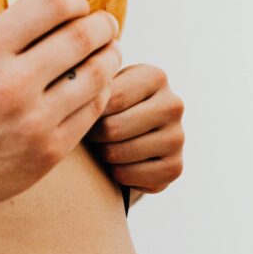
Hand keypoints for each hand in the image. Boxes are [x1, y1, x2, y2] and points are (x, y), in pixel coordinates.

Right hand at [0, 0, 121, 225]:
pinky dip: (100, 94)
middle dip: (102, 26)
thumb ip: (2, 36)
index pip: (53, 5)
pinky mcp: (47, 152)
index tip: (79, 5)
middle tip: (105, 26)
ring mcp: (33, 121)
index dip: (76, 0)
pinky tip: (95, 88)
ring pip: (97, 76)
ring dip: (108, 58)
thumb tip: (50, 16)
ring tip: (107, 54)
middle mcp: (11, 83)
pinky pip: (92, 113)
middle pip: (83, 37)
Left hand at [87, 64, 183, 193]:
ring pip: (118, 154)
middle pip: (112, 128)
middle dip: (94, 136)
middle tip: (92, 136)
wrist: (131, 144)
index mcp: (154, 77)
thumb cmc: (109, 111)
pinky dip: (115, 174)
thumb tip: (75, 83)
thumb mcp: (104, 89)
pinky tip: (120, 164)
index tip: (82, 113)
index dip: (88, 112)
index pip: (109, 98)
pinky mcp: (174, 168)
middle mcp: (173, 104)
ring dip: (103, 155)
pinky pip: (127, 176)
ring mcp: (177, 138)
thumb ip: (93, 83)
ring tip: (105, 147)